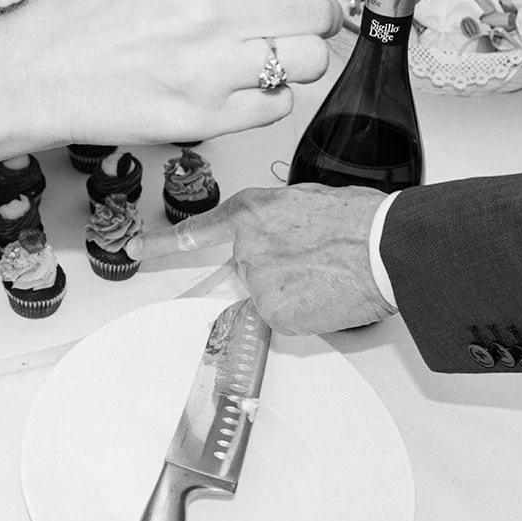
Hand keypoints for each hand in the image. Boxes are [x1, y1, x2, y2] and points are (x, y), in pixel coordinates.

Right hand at [20, 0, 388, 145]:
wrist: (35, 76)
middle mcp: (209, 12)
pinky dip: (266, 100)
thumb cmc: (92, 21)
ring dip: (295, 60)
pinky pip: (276, 108)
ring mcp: (209, 69)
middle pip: (320, 15)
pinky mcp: (204, 119)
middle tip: (290, 21)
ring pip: (307, 64)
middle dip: (318, 18)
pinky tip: (227, 89)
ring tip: (252, 58)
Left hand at [127, 184, 395, 333]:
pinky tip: (326, 295)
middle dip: (274, 272)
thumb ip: (274, 221)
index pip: (197, 232)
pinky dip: (303, 313)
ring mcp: (256, 282)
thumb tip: (276, 237)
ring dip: (292, 292)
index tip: (135, 248)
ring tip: (327, 276)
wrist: (385, 247)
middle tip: (311, 264)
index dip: (162, 243)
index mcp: (251, 213)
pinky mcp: (273, 312)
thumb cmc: (359, 220)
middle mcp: (245, 247)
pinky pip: (282, 319)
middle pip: (245, 271)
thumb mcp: (304, 202)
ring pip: (266, 296)